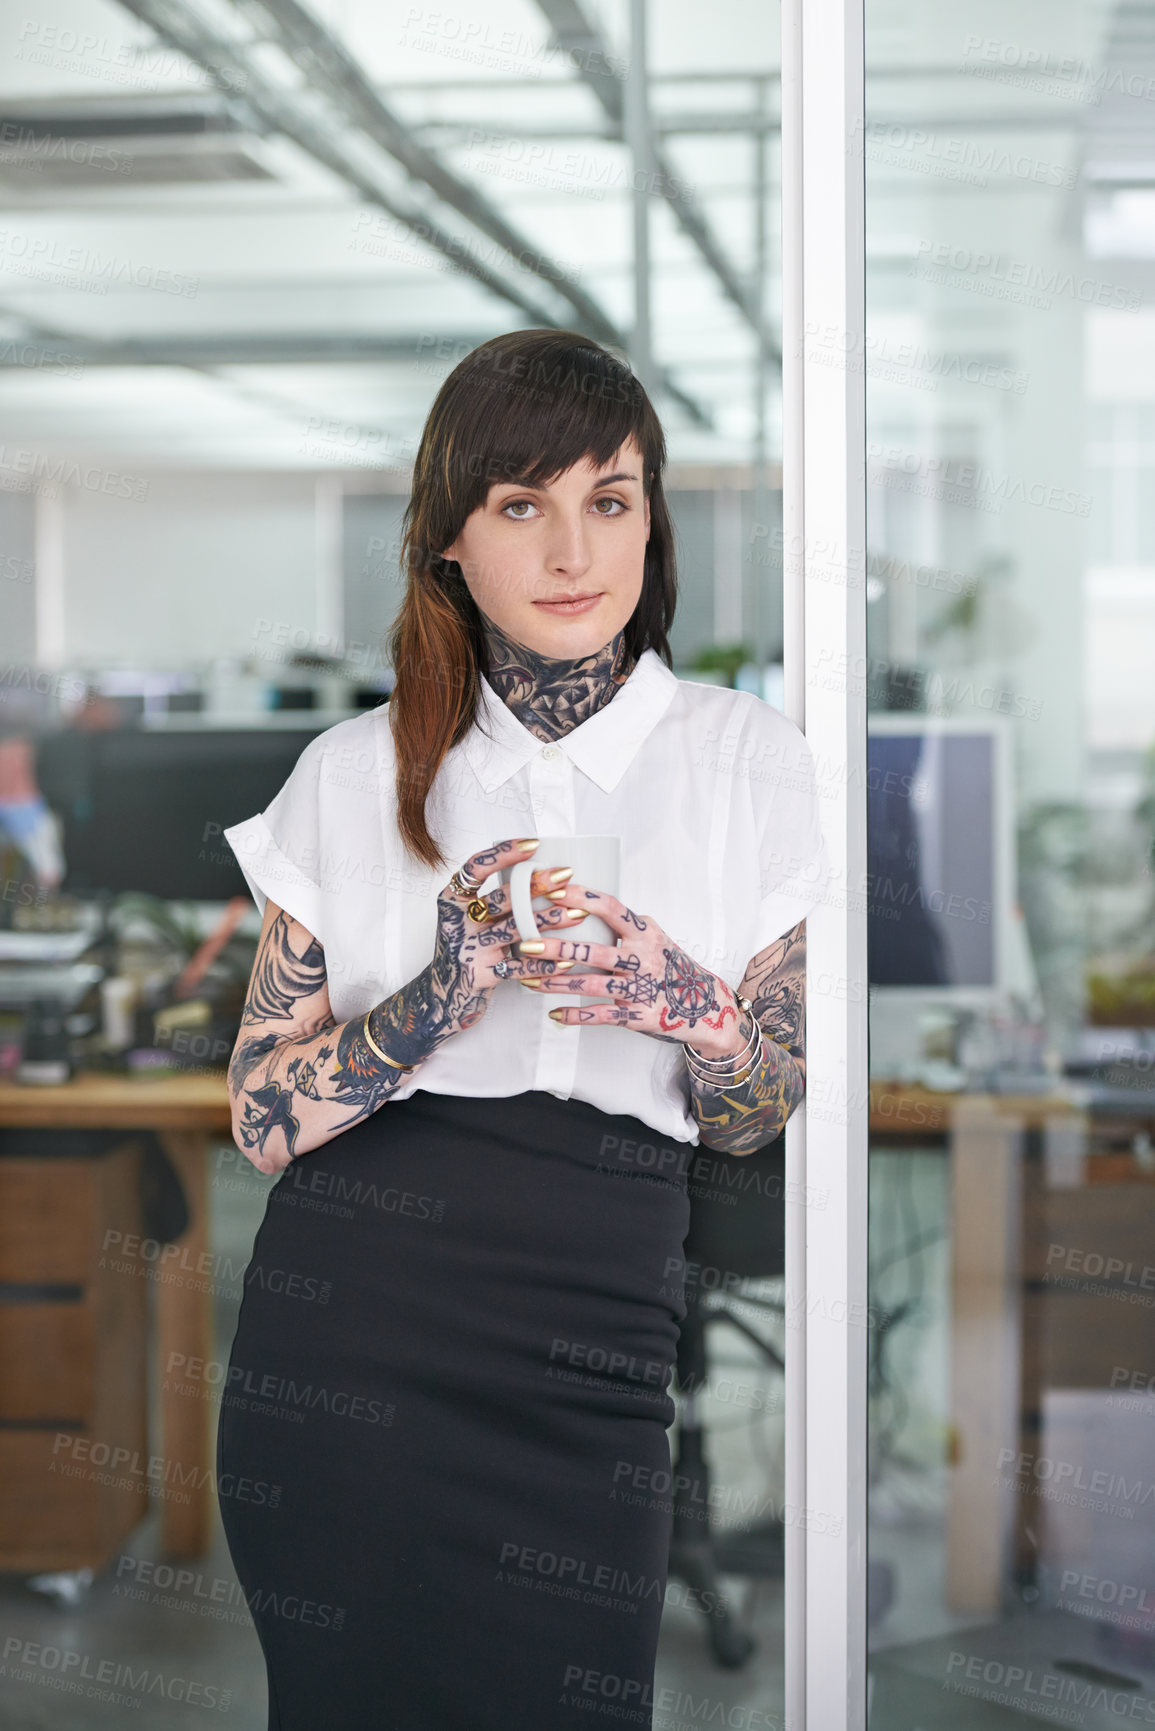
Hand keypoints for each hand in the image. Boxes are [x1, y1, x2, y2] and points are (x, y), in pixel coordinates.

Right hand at [379, 838, 589, 1060]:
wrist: (440, 997)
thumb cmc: (465, 950)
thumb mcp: (468, 920)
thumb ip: (493, 902)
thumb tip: (540, 876)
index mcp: (452, 900)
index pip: (476, 867)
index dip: (505, 853)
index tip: (534, 844)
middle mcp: (457, 921)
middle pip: (500, 898)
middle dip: (536, 885)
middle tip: (566, 875)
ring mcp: (467, 948)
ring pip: (513, 930)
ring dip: (548, 921)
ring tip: (577, 914)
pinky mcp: (479, 975)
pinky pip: (518, 967)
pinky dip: (544, 963)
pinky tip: (566, 959)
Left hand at [514, 881, 749, 1060]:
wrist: (706, 1006)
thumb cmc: (671, 968)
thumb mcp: (654, 939)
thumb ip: (625, 926)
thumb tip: (579, 904)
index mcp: (646, 932)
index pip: (610, 908)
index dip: (579, 898)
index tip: (550, 891)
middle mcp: (644, 957)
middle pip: (593, 950)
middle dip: (556, 947)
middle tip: (526, 942)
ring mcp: (641, 987)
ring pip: (590, 984)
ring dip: (555, 982)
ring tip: (528, 979)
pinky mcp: (638, 1015)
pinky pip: (601, 1015)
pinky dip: (575, 1016)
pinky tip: (554, 1013)